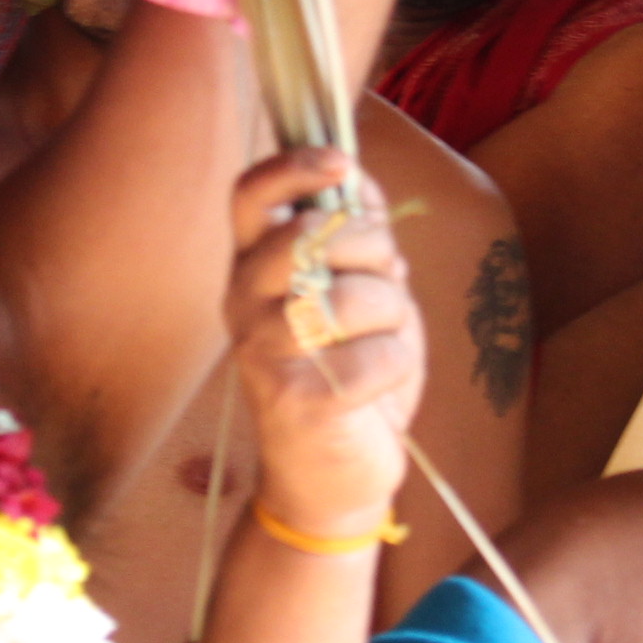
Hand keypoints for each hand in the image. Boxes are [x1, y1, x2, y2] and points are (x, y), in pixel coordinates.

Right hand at [226, 147, 422, 541]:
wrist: (331, 478)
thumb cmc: (349, 376)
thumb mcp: (357, 292)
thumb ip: (354, 237)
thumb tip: (360, 179)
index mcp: (253, 269)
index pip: (251, 196)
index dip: (295, 167)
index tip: (340, 163)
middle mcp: (244, 303)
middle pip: (316, 232)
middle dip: (375, 250)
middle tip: (385, 283)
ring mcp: (263, 352)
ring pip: (354, 295)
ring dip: (394, 314)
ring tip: (385, 340)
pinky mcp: (297, 400)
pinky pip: (379, 355)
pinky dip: (398, 366)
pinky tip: (379, 387)